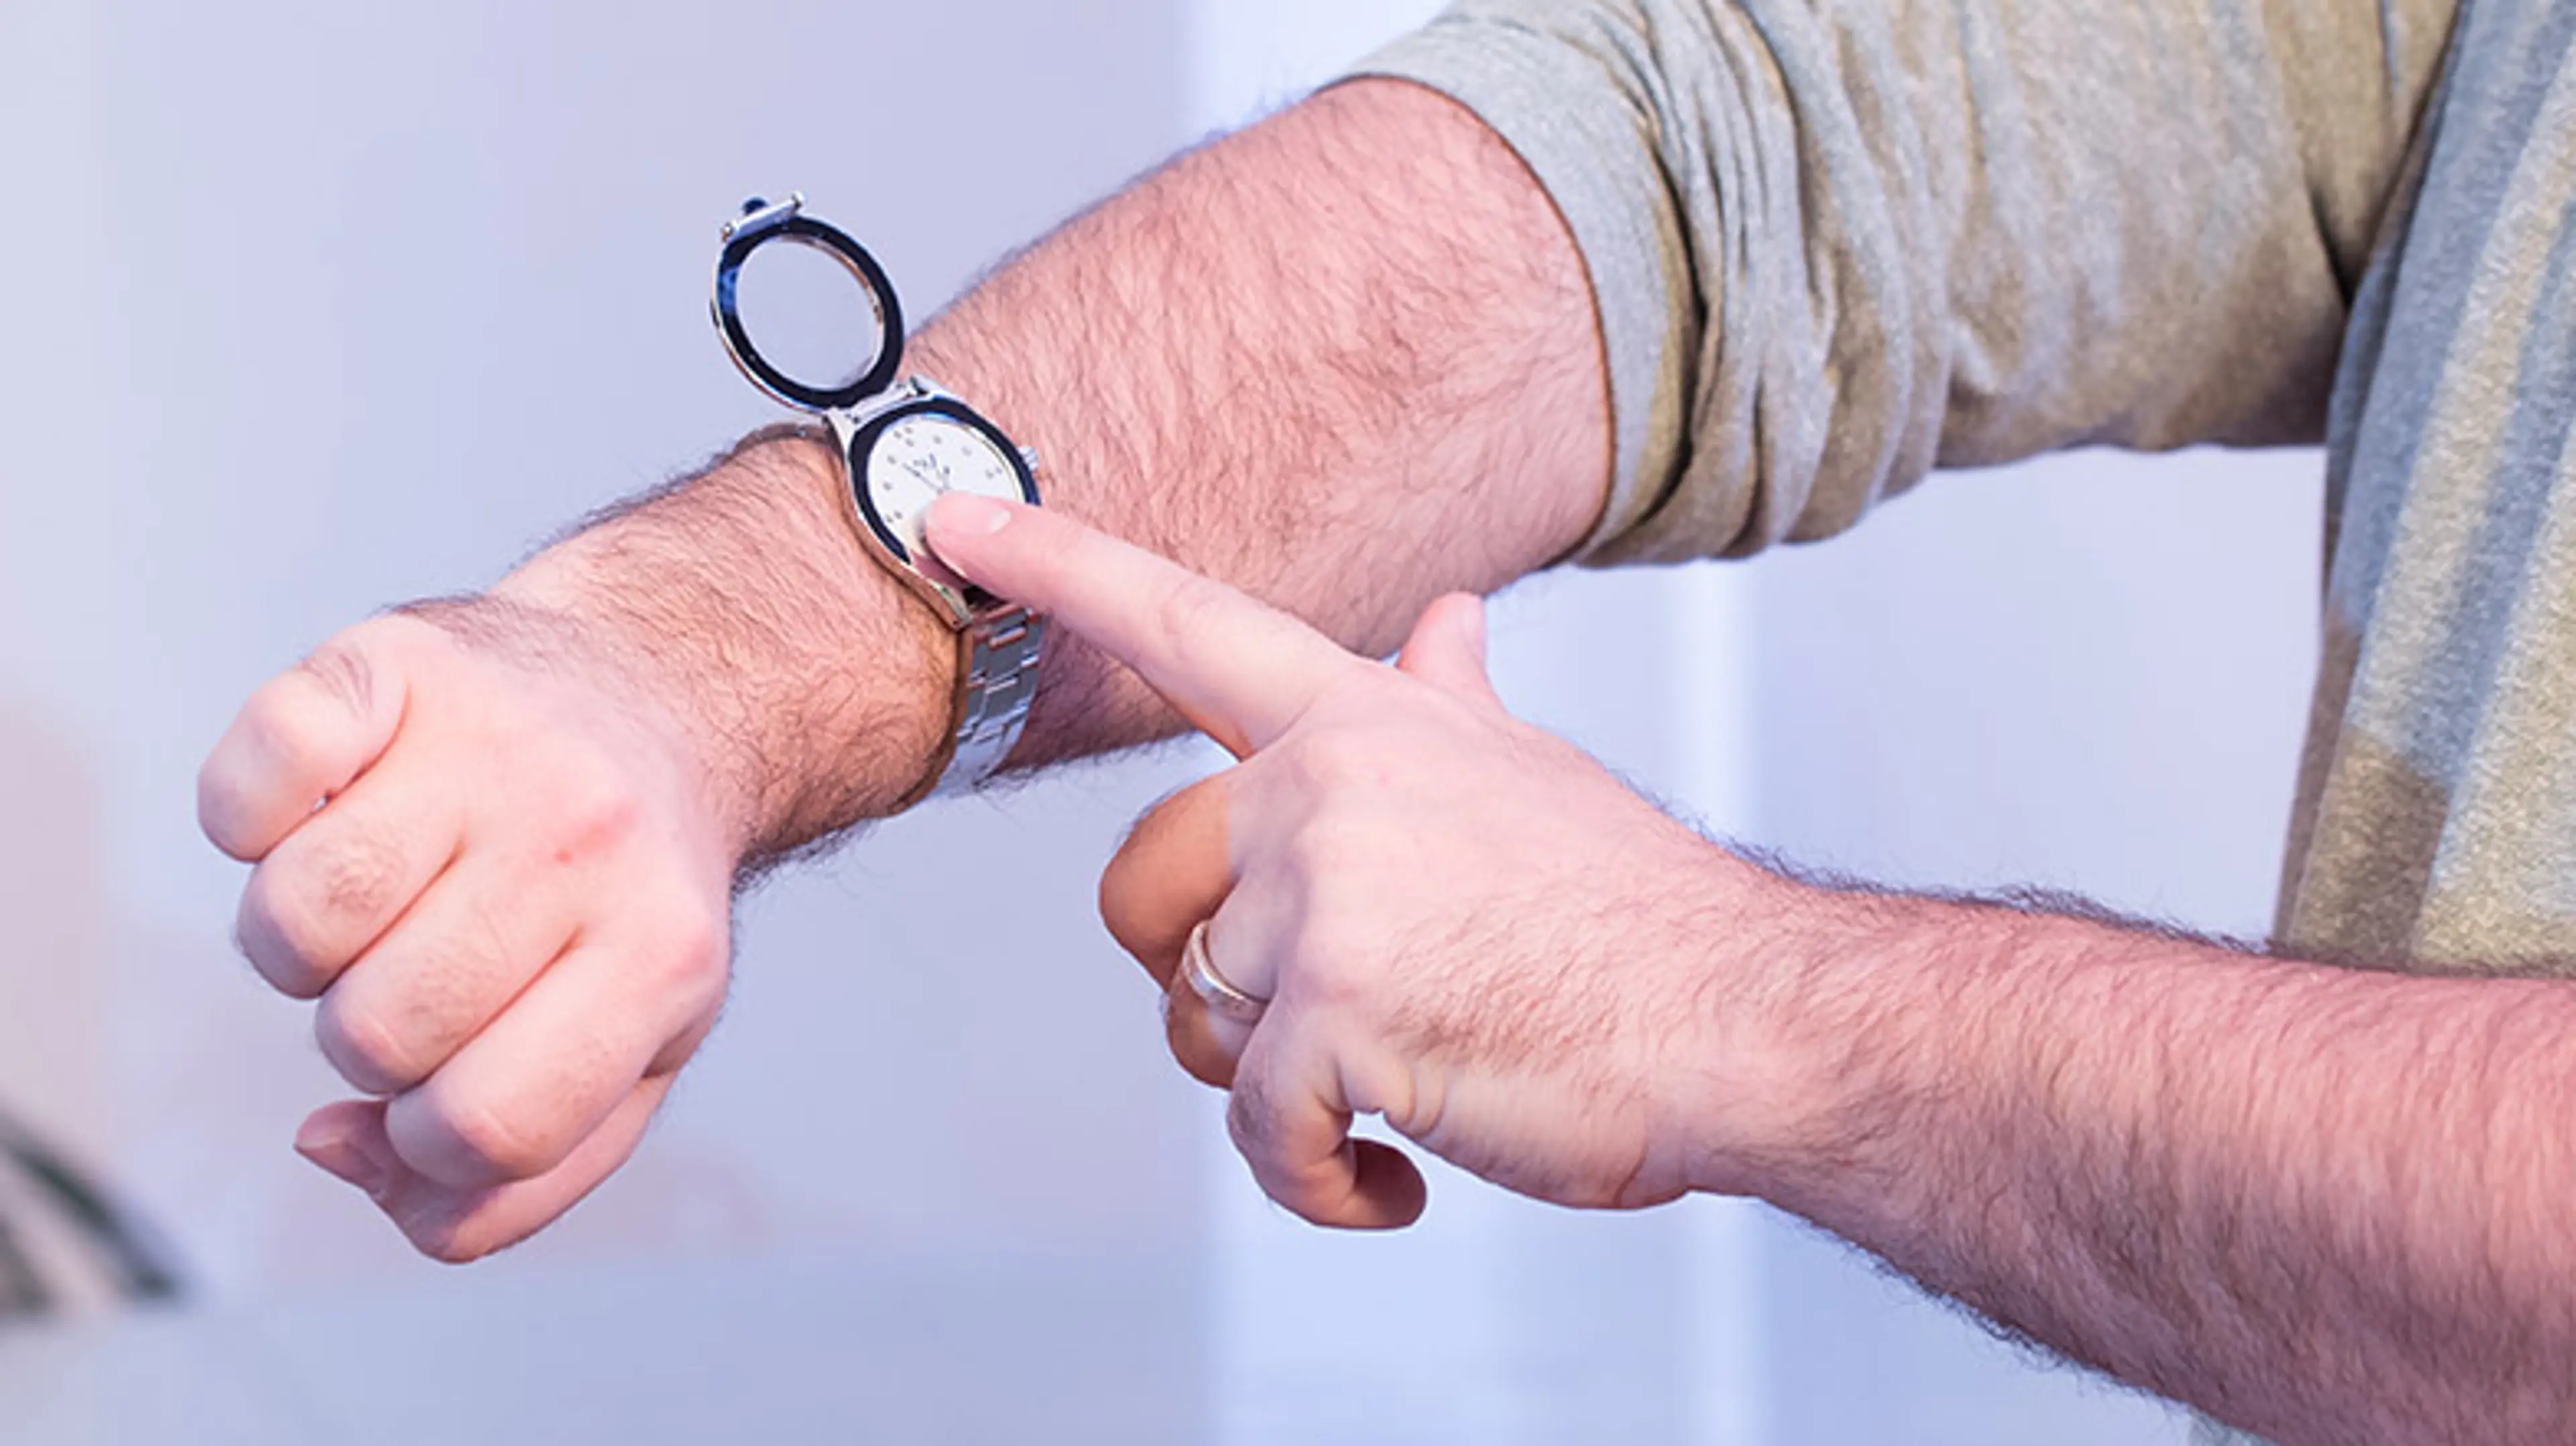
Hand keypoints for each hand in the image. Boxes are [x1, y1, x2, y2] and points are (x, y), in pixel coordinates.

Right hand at [198, 599, 736, 1261]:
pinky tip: (329, 807)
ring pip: (294, 921)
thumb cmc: (630, 900)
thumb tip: (335, 1145)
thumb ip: (508, 1182)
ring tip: (379, 900)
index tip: (444, 1086)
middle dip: (368, 1036)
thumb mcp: (635, 1057)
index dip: (426, 1143)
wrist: (669, 692)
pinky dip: (251, 817)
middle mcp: (588, 839)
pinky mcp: (394, 662)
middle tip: (423, 969)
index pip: (484, 1126)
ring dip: (300, 945)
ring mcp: (493, 743)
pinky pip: (252, 779)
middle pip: (375, 1032)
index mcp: (665, 955)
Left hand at [925, 494, 1775, 1228]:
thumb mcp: (1528, 777)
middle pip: (1145, 888)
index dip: (1056, 564)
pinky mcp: (1333, 1014)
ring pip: (1197, 1015)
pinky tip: (1397, 1176)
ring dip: (1278, 1078)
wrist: (1739, 1016)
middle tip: (1321, 1014)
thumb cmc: (1633, 916)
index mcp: (1362, 720)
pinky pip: (1255, 1128)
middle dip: (1208, 975)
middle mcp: (1324, 786)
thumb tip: (1444, 620)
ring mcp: (1323, 896)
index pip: (1181, 620)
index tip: (947, 511)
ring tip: (1398, 1072)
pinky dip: (1318, 1179)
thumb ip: (1450, 705)